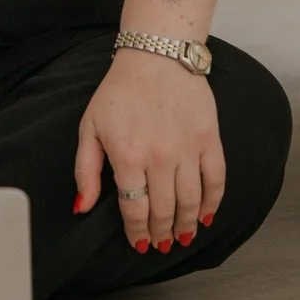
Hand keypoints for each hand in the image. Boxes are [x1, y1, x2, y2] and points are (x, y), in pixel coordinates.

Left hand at [73, 49, 224, 253]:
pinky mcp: (210, 139)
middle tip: (161, 244)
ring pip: (191, 202)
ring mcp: (188, 149)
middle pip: (163, 211)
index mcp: (128, 156)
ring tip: (182, 237)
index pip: (135, 209)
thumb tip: (83, 207)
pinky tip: (207, 216)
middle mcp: (160, 157)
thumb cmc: (120, 91)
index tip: (139, 244)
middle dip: (161, 234)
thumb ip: (85, 170)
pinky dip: (213, 203)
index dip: (137, 233)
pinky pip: (216, 180)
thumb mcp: (90, 127)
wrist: (157, 55)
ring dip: (187, 225)